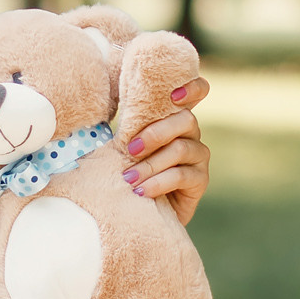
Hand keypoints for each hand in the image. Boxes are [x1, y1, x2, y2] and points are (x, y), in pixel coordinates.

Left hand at [121, 75, 210, 224]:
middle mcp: (191, 134)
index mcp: (174, 119)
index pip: (198, 92)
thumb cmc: (134, 172)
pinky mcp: (201, 180)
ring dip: (150, 164)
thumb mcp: (128, 149)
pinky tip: (142, 191)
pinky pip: (182, 175)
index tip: (174, 95)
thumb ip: (128, 132)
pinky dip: (158, 182)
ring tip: (129, 179)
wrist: (146, 210)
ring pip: (181, 149)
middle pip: (186, 120)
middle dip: (156, 133)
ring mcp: (199, 156)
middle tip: (130, 150)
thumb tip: (98, 122)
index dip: (193, 88)